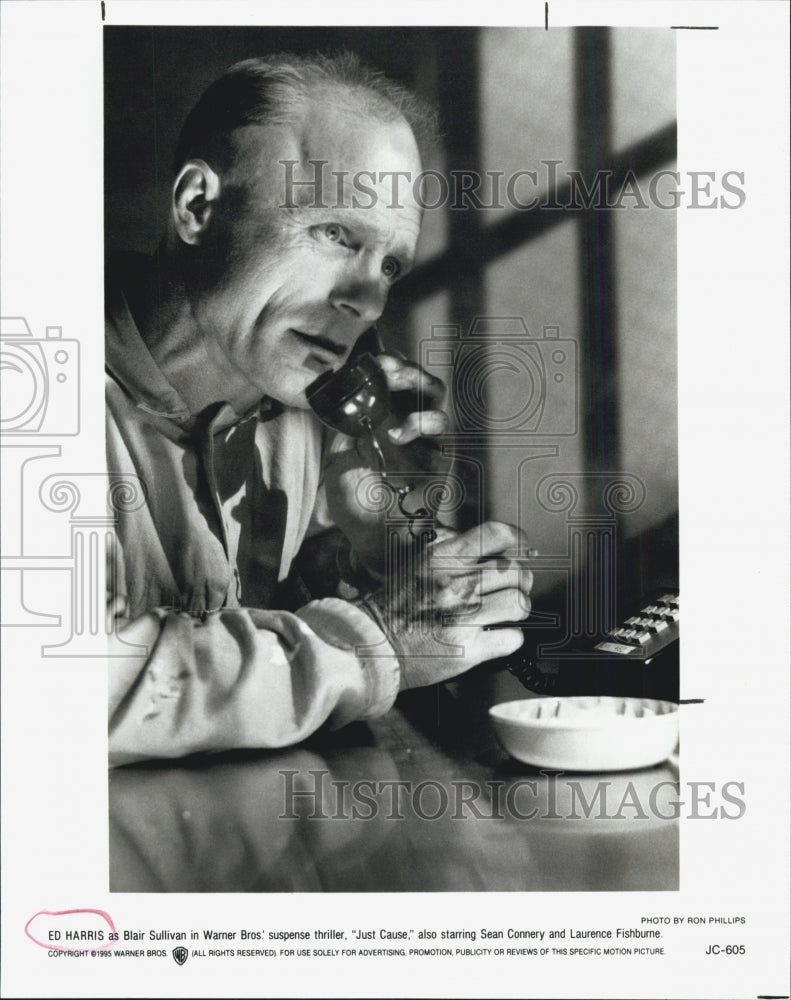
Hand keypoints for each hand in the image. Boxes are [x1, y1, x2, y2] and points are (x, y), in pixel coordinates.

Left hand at [323, 353, 450, 570]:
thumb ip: (346, 423)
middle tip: (384, 366)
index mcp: (385, 417)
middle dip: (401, 366)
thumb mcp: (340, 453)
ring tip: (393, 381)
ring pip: (435, 393)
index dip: (384, 364)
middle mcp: (409, 421)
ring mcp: (427, 437)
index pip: (392, 379)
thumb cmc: (356, 497)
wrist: (372, 536)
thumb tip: (343, 389)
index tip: (368, 359)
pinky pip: (441, 426)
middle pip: (417, 378)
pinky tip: (396, 434)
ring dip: (415, 382)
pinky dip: (420, 422)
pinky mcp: (440, 455)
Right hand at [363, 521, 533, 689]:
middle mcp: (454, 584)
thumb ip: (450, 553)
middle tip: (510, 588)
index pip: (495, 535)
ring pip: (519, 603)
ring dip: (515, 610)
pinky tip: (493, 637)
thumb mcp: (415, 565)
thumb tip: (488, 547)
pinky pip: (512, 638)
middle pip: (515, 571)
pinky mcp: (468, 650)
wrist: (369, 645)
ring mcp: (462, 617)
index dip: (517, 540)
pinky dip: (507, 639)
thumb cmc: (390, 608)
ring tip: (503, 614)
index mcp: (440, 558)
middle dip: (518, 581)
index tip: (523, 548)